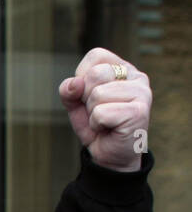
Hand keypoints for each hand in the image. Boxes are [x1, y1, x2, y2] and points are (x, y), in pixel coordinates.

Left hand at [59, 48, 150, 172]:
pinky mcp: (139, 112)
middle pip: (94, 74)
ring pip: (97, 95)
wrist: (110, 156)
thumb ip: (69, 90)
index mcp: (123, 68)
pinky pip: (100, 113)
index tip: (89, 95)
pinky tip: (109, 129)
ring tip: (104, 121)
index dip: (82, 77)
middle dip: (86, 98)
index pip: (96, 55)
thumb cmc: (96, 126)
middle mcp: (137, 77)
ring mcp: (142, 93)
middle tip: (97, 112)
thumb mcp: (76, 105)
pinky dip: (97, 125)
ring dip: (92, 114)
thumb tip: (74, 83)